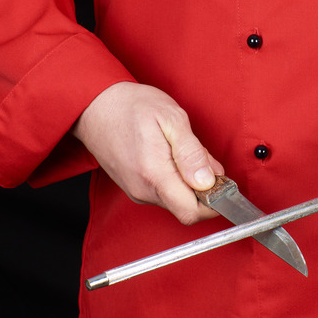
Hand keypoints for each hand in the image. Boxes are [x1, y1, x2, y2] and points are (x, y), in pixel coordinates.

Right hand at [71, 81, 223, 224]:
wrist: (95, 106)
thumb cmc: (132, 107)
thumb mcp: (171, 118)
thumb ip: (191, 152)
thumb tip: (208, 181)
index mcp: (155, 174)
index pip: (191, 212)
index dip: (214, 203)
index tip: (223, 183)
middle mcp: (143, 190)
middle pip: (186, 207)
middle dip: (204, 189)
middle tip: (202, 157)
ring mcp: (136, 191)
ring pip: (176, 199)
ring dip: (189, 182)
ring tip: (182, 151)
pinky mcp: (134, 188)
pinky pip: (164, 193)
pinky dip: (176, 180)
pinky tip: (170, 156)